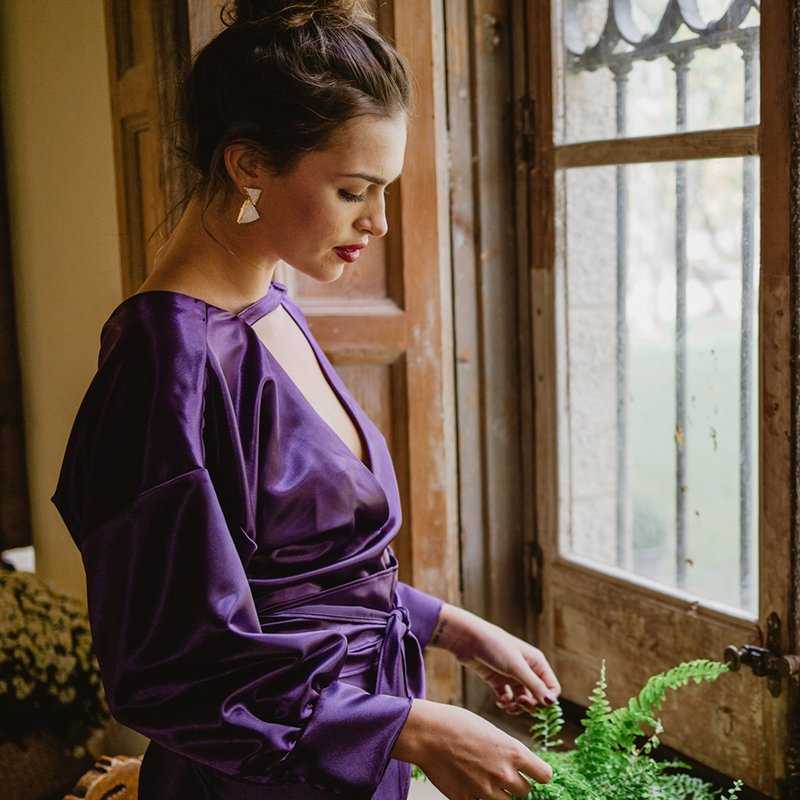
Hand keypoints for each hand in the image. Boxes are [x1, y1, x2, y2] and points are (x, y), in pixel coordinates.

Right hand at [392, 698, 552, 799]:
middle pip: (525, 792)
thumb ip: (506, 750)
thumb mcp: (490, 730)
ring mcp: (486, 790)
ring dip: (500, 794)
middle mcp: (504, 773)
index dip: (539, 774)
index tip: (533, 773)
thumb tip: (516, 763)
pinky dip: (478, 798)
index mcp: (513, 751)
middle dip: (516, 784)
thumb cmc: (456, 724)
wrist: (428, 733)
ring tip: (485, 778)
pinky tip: (469, 784)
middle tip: (502, 774)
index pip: (544, 775)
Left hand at [432, 603, 560, 714]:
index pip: (552, 688)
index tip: (535, 704)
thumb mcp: (516, 667)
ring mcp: (511, 675)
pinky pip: (507, 698)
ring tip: (508, 706)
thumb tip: (552, 704)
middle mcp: (526, 670)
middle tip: (519, 702)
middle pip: (537, 697)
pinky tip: (499, 702)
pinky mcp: (497, 680)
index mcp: (536, 663)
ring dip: (517, 707)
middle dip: (530, 704)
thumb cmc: (495, 647)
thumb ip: (534, 686)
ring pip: (522, 700)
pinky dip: (505, 703)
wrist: (467, 639)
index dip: (546, 700)